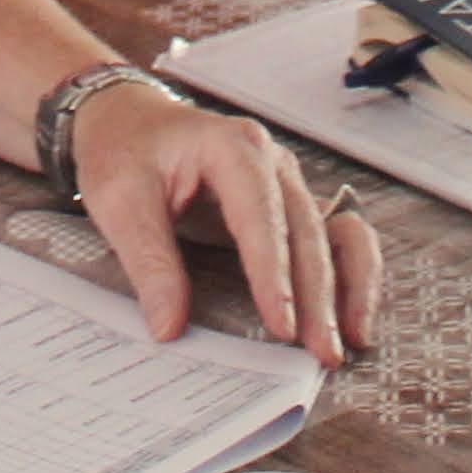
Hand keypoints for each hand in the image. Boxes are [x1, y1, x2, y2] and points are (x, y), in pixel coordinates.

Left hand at [62, 81, 383, 364]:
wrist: (127, 120)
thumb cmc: (123, 150)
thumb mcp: (119, 200)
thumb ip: (149, 261)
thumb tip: (170, 326)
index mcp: (233, 148)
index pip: (263, 216)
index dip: (274, 274)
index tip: (282, 325)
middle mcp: (272, 162)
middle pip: (308, 231)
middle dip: (319, 296)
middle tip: (320, 352)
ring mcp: (287, 184)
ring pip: (336, 233)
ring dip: (348, 287)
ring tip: (349, 339)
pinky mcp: (288, 207)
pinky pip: (337, 237)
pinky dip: (352, 275)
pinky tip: (352, 316)